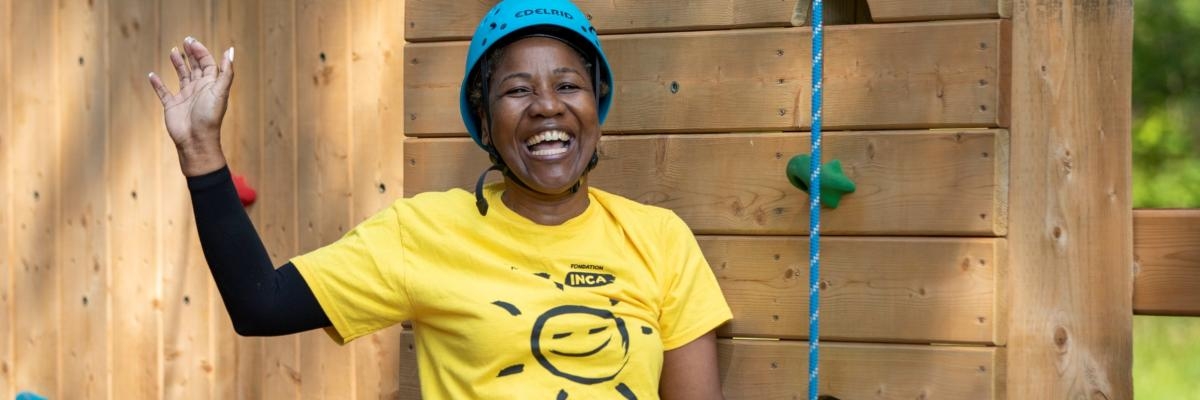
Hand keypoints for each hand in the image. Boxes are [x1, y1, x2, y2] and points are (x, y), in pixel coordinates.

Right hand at [148, 37, 233, 176]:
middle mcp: (198, 89)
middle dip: (191, 54)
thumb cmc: (210, 116)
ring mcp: (185, 97)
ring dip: (178, 64)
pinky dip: (157, 84)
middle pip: (195, 67)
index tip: (191, 41)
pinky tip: (152, 74)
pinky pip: (163, 92)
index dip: (201, 51)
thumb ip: (226, 71)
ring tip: (173, 51)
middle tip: (185, 40)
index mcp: (211, 85)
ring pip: (181, 76)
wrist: (196, 140)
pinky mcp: (172, 106)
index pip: (207, 63)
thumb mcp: (220, 91)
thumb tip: (230, 50)